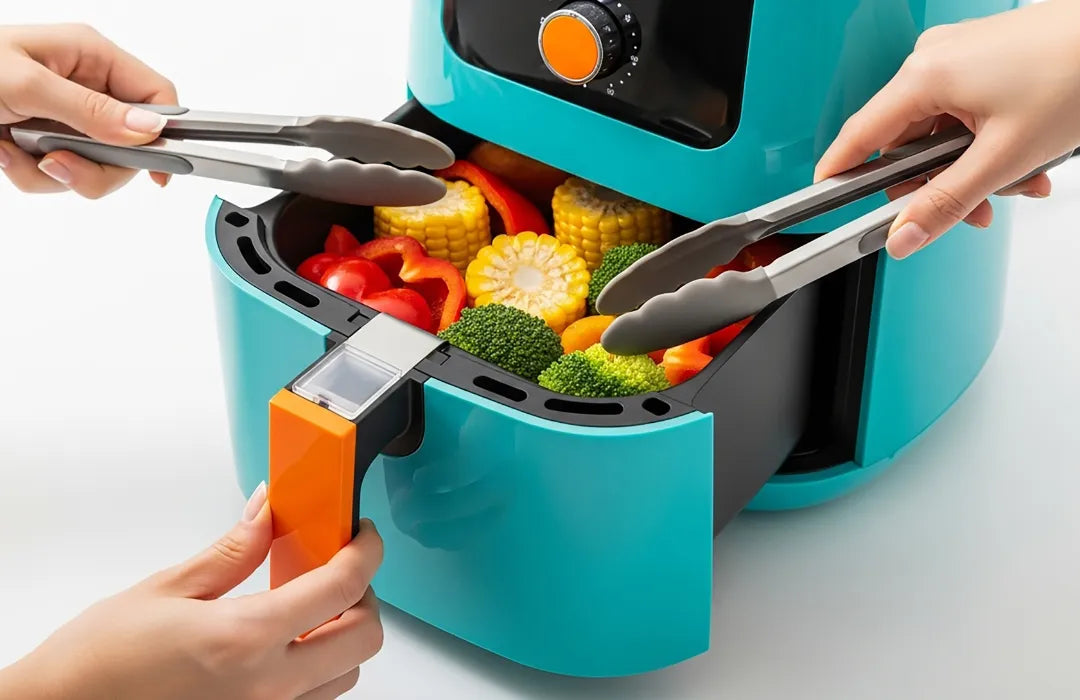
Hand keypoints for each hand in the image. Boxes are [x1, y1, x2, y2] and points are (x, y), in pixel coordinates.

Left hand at [0, 23, 176, 197]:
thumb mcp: (25, 85)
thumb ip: (90, 109)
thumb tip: (146, 128)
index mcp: (89, 56)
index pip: (157, 96)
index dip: (166, 133)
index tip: (159, 169)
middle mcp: (84, 86)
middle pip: (131, 145)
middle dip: (95, 165)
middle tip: (59, 162)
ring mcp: (66, 117)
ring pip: (95, 167)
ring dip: (55, 172)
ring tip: (16, 150)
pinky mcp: (45, 141)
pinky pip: (61, 176)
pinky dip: (31, 174)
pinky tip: (4, 152)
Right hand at [0, 483, 384, 699]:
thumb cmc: (97, 664)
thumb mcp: (168, 589)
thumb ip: (234, 549)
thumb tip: (267, 509)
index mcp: (245, 639)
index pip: (343, 587)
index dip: (366, 551)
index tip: (362, 535)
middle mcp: (267, 686)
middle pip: (365, 638)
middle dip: (365, 596)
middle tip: (337, 570)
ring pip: (346, 675)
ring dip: (342, 635)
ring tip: (308, 607)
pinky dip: (317, 669)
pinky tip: (285, 646)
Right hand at [814, 1, 1079, 258]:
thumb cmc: (1077, 73)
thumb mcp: (1004, 157)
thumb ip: (945, 203)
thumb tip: (903, 235)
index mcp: (924, 76)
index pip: (859, 137)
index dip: (839, 175)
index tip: (826, 201)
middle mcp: (933, 59)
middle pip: (906, 144)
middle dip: (940, 184)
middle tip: (975, 210)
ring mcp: (959, 56)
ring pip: (941, 133)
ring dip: (973, 168)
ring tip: (1019, 182)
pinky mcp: (982, 58)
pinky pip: (964, 113)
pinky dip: (987, 142)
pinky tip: (1021, 158)